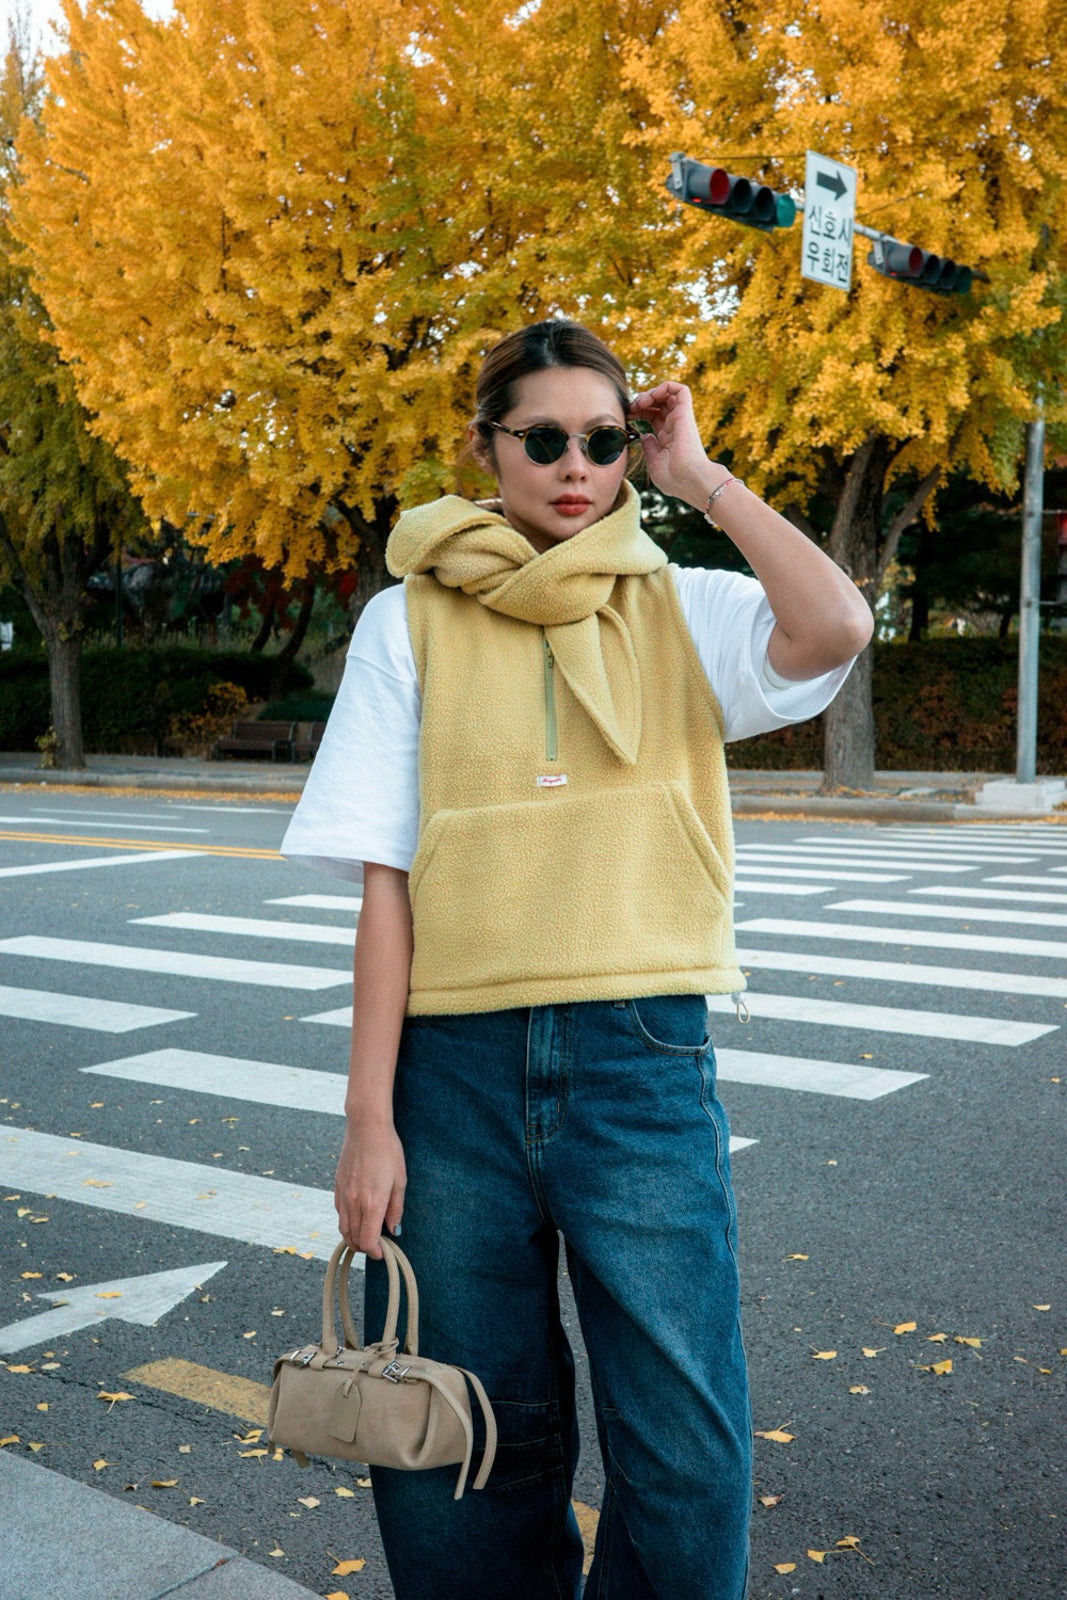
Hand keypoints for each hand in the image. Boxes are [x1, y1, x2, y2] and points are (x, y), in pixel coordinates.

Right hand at [334, 1121, 406, 1259]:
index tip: (383, 1252)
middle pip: (353, 1239)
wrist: (366, 1128)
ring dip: (353, 1238)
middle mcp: (354, 1202)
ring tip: (367, 1236)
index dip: (375, 1252)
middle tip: (377, 1246)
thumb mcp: (400, 1181)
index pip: (368, 1241)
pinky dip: (347, 1223)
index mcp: (372, 1203)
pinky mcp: (337, 1187)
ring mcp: (343, 1195)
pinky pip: (339, 1214)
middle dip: (365, 1247)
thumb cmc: (388, 1151)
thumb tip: (393, 1230)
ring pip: (343, 1229)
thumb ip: (396, 1209)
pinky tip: (357, 1218)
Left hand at [629, 381, 718, 504]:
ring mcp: (680, 419)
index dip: (638, 412)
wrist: (690, 480)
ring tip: (640, 403)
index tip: (626, 416)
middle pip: (657, 403)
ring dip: (650, 392)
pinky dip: (665, 387)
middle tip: (630, 408)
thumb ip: (649, 448)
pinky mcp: (685, 413)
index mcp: (667, 438)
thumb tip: (644, 435)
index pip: (652, 416)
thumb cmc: (674, 479)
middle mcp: (674, 426)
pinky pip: (680, 390)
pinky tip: (653, 397)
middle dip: (640, 401)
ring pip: (667, 393)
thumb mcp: (654, 464)